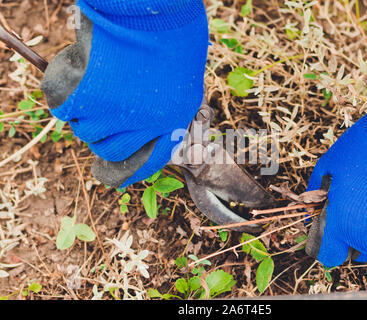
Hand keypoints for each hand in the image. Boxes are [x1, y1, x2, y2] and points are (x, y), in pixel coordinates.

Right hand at [41, 0, 208, 186]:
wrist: (153, 7)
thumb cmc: (174, 39)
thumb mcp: (186, 86)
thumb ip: (168, 118)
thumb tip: (150, 138)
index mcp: (169, 126)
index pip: (140, 165)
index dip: (125, 169)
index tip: (111, 169)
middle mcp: (139, 127)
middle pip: (107, 150)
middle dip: (105, 132)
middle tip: (107, 103)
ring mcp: (108, 112)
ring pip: (82, 128)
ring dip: (86, 108)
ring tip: (101, 76)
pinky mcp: (80, 94)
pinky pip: (61, 105)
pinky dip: (66, 89)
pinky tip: (82, 70)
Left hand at [305, 79, 366, 267]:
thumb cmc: (364, 151)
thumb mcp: (327, 167)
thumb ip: (314, 194)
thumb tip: (308, 209)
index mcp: (342, 225)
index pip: (328, 255)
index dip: (324, 244)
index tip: (325, 230)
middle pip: (355, 252)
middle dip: (348, 237)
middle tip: (350, 210)